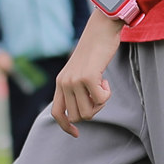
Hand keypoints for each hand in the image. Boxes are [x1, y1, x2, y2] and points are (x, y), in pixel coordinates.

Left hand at [53, 13, 123, 135]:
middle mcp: (64, 83)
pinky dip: (107, 94)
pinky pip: (101, 100)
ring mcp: (75, 81)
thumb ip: (76, 89)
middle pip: (78, 116)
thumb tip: (81, 114)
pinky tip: (105, 80)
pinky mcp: (88, 78)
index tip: (76, 133)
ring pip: (89, 112)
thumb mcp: (79, 71)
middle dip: (92, 110)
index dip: (65, 127)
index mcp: (60, 83)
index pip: (56, 114)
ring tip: (102, 87)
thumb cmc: (94, 52)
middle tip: (98, 94)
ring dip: (100, 103)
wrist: (101, 30)